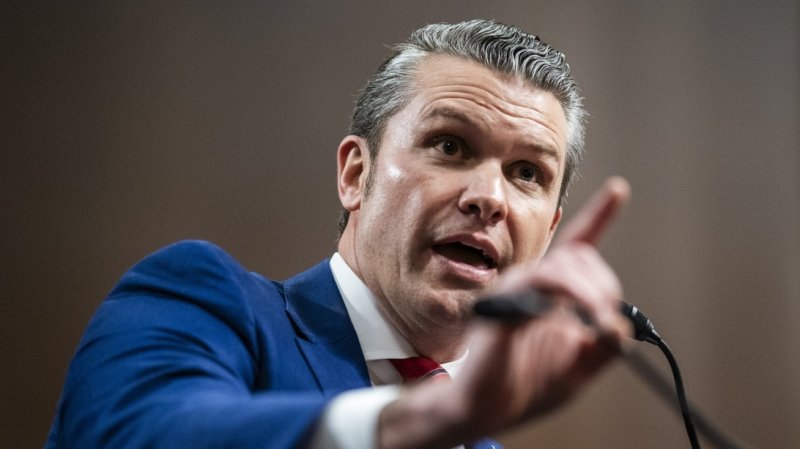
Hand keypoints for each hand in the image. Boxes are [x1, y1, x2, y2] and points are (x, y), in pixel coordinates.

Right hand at [378, 177, 631, 448]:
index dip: (599, 216)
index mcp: (552, 292)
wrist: (485, 408)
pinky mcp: (502, 303)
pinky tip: (572, 316)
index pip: (578, 245)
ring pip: (562, 266)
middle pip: (580, 257)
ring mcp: (515, 290)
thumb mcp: (578, 368)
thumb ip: (603, 347)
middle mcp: (532, 283)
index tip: (618, 189)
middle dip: (603, 286)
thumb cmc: (525, 386)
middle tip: (604, 321)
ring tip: (595, 322)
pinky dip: (565, 296)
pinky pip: (538, 283)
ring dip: (589, 293)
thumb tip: (621, 326)